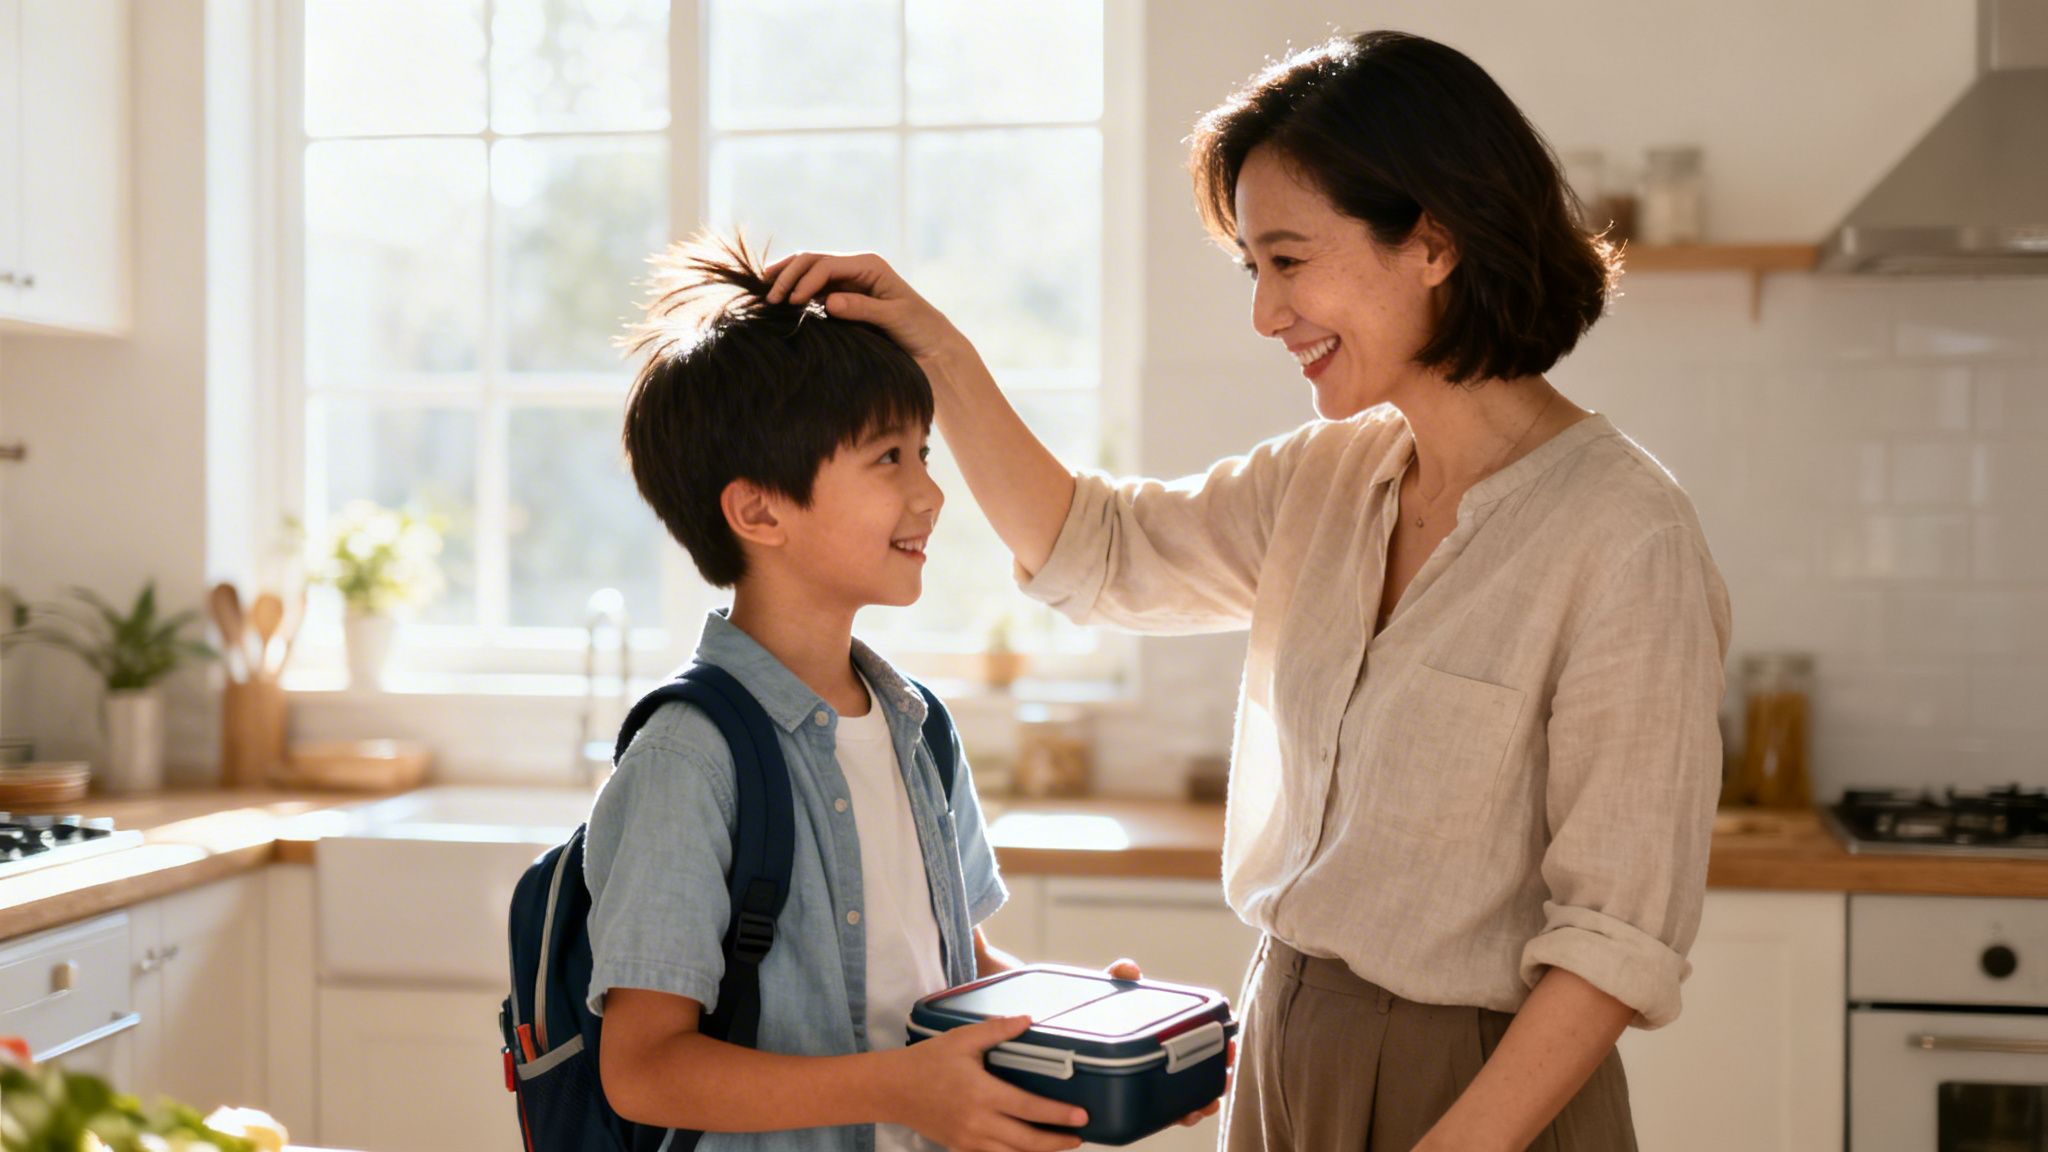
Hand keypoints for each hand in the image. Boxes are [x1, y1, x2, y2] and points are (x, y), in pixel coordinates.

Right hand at [762, 251, 963, 362]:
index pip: (826, 265)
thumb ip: (863, 308)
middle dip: (788, 275)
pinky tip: (781, 302)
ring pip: (809, 271)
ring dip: (787, 280)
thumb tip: (828, 301)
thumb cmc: (920, 329)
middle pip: (812, 261)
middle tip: (769, 298)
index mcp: (870, 265)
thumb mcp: (894, 318)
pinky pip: (814, 288)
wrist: (933, 344)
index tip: (791, 302)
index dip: (805, 280)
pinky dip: (796, 291)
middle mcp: (857, 267)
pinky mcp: (844, 296)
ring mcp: (849, 280)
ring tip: (765, 294)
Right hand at [888, 1014, 1087, 1151]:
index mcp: (982, 1094)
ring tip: (1058, 1147)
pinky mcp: (960, 1147)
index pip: (1028, 1107)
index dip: (1057, 1114)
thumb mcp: (962, 1039)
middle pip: (1026, 1140)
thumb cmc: (928, 1061)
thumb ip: (996, 1030)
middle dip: (1055, 1142)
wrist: (893, 1090)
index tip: (1081, 1116)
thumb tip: (1027, 1019)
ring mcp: (969, 1139)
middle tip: (1078, 1137)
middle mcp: (978, 1122)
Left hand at [1103, 959, 1230, 1130]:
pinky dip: (1181, 1113)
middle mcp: (1163, 1054)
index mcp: (1159, 1026)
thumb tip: (1131, 970)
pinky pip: (1167, 1111)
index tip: (1229, 1036)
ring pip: (1188, 1090)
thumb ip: (1116, 980)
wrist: (1068, 1052)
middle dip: (1217, 1068)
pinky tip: (1186, 1113)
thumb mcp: (1102, 996)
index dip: (1218, 1034)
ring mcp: (1154, 1078)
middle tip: (1225, 1073)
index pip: (1199, 1029)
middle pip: (1201, 1062)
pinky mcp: (1142, 1103)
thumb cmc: (1092, 1017)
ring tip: (1207, 1102)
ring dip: (1204, 1096)